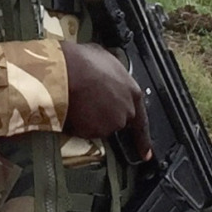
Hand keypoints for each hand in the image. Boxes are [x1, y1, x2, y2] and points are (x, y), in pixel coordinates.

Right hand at [62, 42, 149, 158]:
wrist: (65, 73)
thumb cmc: (83, 62)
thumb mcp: (104, 58)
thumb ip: (111, 72)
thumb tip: (106, 69)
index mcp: (132, 92)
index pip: (142, 121)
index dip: (143, 139)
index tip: (146, 154)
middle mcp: (125, 112)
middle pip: (118, 121)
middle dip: (106, 115)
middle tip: (90, 102)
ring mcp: (110, 124)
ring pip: (100, 127)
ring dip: (91, 118)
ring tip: (77, 100)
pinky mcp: (92, 132)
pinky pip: (85, 131)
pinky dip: (78, 124)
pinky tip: (71, 108)